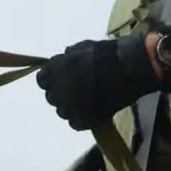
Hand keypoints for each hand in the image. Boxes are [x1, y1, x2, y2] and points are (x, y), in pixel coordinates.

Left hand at [36, 33, 161, 130]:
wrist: (127, 70)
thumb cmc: (106, 53)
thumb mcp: (83, 47)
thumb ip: (69, 56)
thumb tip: (65, 59)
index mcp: (54, 70)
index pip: (42, 80)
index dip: (52, 80)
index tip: (61, 79)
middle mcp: (57, 90)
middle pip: (52, 97)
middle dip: (61, 93)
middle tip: (76, 90)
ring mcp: (70, 107)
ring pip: (62, 111)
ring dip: (71, 107)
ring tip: (86, 101)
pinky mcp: (83, 120)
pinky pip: (75, 123)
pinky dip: (81, 118)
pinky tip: (92, 111)